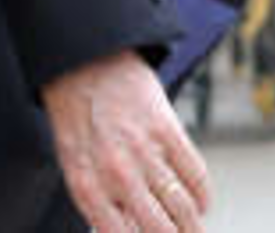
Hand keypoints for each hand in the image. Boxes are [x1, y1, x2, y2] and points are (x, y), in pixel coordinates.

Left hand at [40, 49, 210, 232]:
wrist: (83, 60)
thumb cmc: (75, 116)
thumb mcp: (72, 162)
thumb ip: (97, 200)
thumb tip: (123, 231)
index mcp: (85, 184)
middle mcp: (114, 172)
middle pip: (161, 230)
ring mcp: (143, 151)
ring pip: (183, 209)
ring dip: (195, 229)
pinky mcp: (167, 130)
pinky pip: (196, 177)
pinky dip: (202, 198)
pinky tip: (200, 205)